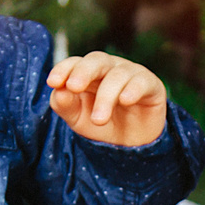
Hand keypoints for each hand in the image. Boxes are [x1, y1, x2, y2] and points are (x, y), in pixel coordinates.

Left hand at [47, 51, 167, 146]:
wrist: (130, 144)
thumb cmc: (102, 124)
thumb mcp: (78, 119)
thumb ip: (65, 105)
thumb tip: (58, 91)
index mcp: (88, 73)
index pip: (75, 63)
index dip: (64, 69)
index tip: (53, 82)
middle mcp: (109, 68)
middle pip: (97, 60)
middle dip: (83, 72)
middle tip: (74, 87)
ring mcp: (131, 74)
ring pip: (118, 75)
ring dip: (106, 96)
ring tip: (98, 120)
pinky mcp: (151, 85)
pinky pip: (142, 81)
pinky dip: (132, 89)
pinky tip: (125, 101)